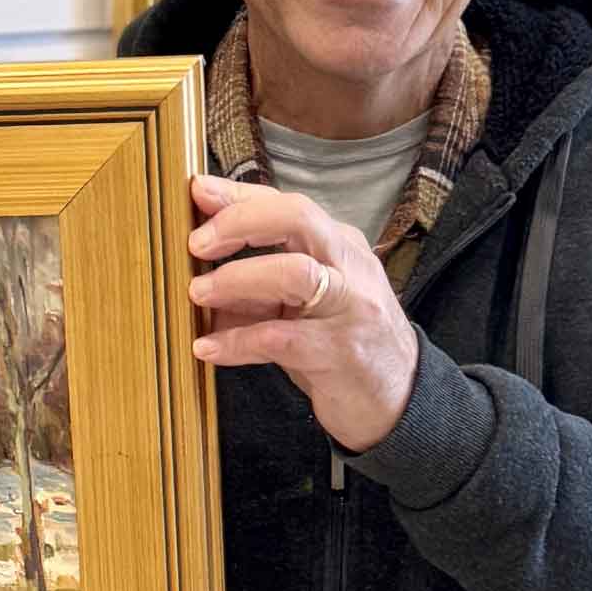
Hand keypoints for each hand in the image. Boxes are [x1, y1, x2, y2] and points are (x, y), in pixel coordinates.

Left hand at [186, 175, 417, 453]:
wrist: (395, 398)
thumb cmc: (340, 342)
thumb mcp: (302, 303)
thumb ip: (257, 281)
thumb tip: (196, 269)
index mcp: (339, 246)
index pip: (287, 204)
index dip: (239, 196)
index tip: (197, 192)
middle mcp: (349, 266)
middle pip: (299, 217)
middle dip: (240, 223)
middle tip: (197, 243)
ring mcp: (350, 307)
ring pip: (295, 273)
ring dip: (237, 279)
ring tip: (197, 293)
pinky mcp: (340, 352)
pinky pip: (281, 338)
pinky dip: (237, 341)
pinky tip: (206, 347)